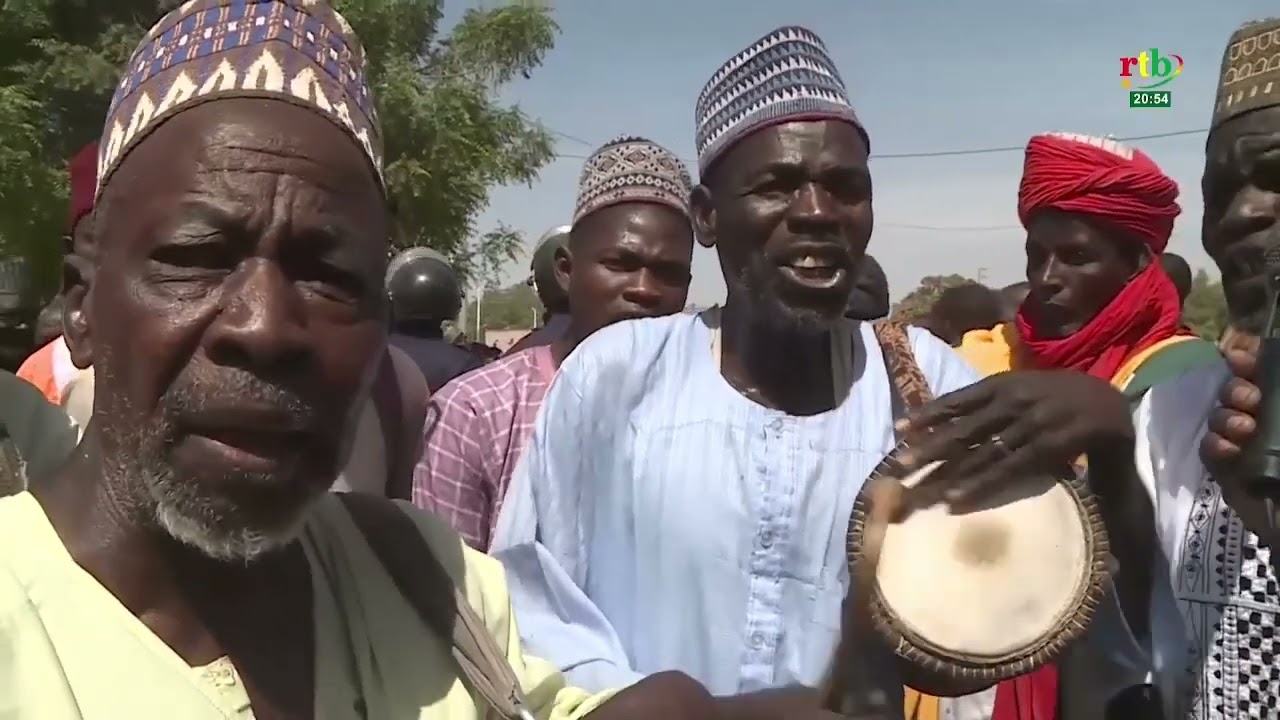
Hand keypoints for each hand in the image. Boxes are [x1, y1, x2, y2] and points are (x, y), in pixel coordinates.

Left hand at [897, 370, 1132, 505]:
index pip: (957, 400)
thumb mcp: (1020, 386)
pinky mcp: (1046, 449)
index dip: (927, 416)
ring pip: (980, 454)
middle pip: (962, 429)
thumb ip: (986, 399)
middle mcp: (1013, 401)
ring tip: (921, 488)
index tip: (899, 431)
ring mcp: (1030, 426)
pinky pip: (1007, 471)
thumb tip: (943, 415)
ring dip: (948, 473)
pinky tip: (957, 498)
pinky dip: (980, 485)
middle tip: (899, 466)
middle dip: (928, 448)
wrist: (1107, 404)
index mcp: (1003, 383)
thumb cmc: (1054, 396)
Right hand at [1198, 333, 1279, 537]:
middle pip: (1234, 389)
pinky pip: (1208, 448)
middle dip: (1236, 390)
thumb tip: (1243, 344)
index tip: (1239, 357)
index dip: (1247, 359)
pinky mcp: (1225, 469)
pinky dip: (1215, 445)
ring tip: (1244, 430)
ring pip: (1218, 416)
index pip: (1261, 369)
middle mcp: (1263, 417)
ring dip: (1226, 418)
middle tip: (1250, 400)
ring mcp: (1243, 443)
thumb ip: (1278, 387)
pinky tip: (1230, 450)